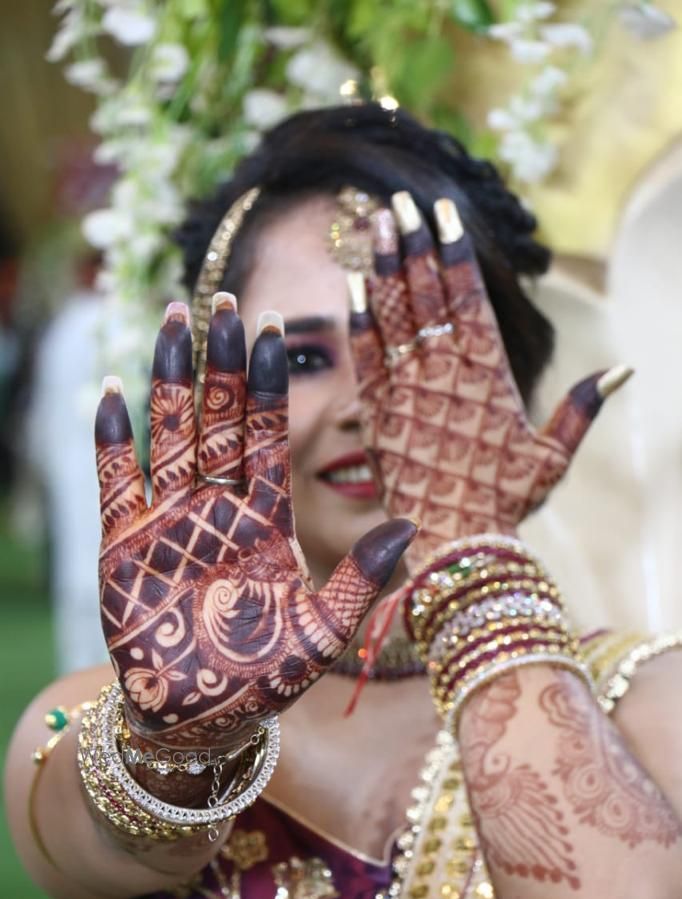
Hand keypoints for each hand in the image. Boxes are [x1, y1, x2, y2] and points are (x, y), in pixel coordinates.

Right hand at [95, 296, 414, 753]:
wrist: (200, 718)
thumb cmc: (265, 680)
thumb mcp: (324, 631)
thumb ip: (361, 578)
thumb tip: (408, 525)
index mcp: (267, 519)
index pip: (270, 436)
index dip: (271, 385)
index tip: (275, 329)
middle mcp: (219, 508)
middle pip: (220, 419)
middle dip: (223, 362)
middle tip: (225, 300)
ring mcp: (170, 520)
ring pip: (170, 433)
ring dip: (171, 378)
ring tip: (174, 320)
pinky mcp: (123, 542)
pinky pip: (116, 479)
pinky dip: (113, 439)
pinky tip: (112, 391)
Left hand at [348, 192, 629, 570]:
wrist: (455, 541)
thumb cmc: (506, 501)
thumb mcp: (552, 455)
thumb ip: (582, 408)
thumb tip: (624, 369)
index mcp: (489, 373)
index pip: (469, 297)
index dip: (456, 250)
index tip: (444, 211)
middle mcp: (446, 372)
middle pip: (427, 293)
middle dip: (414, 242)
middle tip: (401, 199)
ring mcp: (407, 390)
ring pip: (393, 315)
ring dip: (383, 266)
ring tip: (376, 222)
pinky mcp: (378, 413)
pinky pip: (366, 356)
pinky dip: (359, 320)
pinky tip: (351, 285)